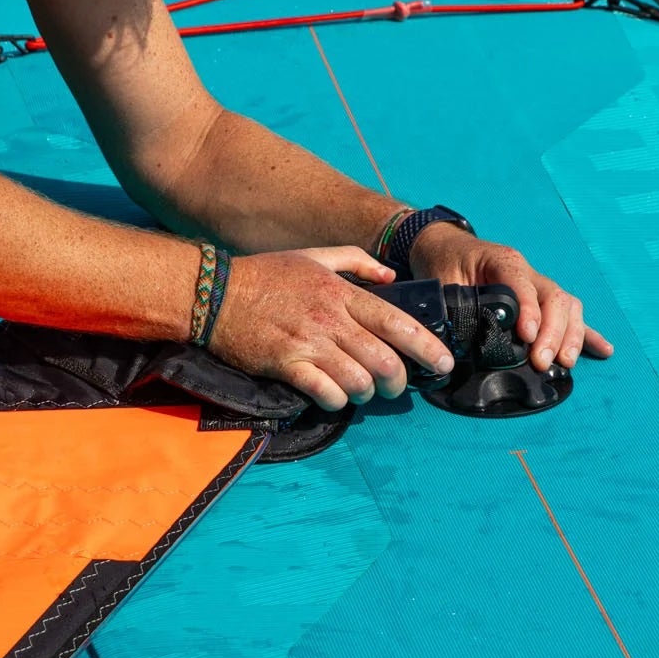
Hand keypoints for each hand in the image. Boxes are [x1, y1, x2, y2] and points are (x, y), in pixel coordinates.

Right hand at [208, 246, 454, 410]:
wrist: (214, 293)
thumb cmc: (267, 275)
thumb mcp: (314, 256)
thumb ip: (356, 263)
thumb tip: (390, 277)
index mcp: (342, 293)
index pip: (396, 322)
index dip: (426, 346)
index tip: (444, 363)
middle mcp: (331, 319)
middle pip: (384, 359)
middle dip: (399, 381)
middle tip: (398, 387)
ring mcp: (308, 343)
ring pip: (358, 380)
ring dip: (367, 393)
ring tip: (363, 392)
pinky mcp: (285, 364)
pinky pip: (324, 391)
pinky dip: (336, 400)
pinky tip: (334, 398)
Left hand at [409, 225, 614, 371]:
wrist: (446, 247)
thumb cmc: (444, 263)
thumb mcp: (442, 281)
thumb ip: (456, 306)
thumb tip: (465, 342)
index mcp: (503, 261)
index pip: (523, 285)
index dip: (529, 311)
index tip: (527, 337)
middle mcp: (528, 272)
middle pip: (554, 298)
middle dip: (553, 333)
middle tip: (542, 362)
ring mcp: (539, 286)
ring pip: (568, 306)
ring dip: (571, 336)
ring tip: (565, 362)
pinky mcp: (542, 301)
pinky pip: (571, 315)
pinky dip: (587, 334)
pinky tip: (604, 349)